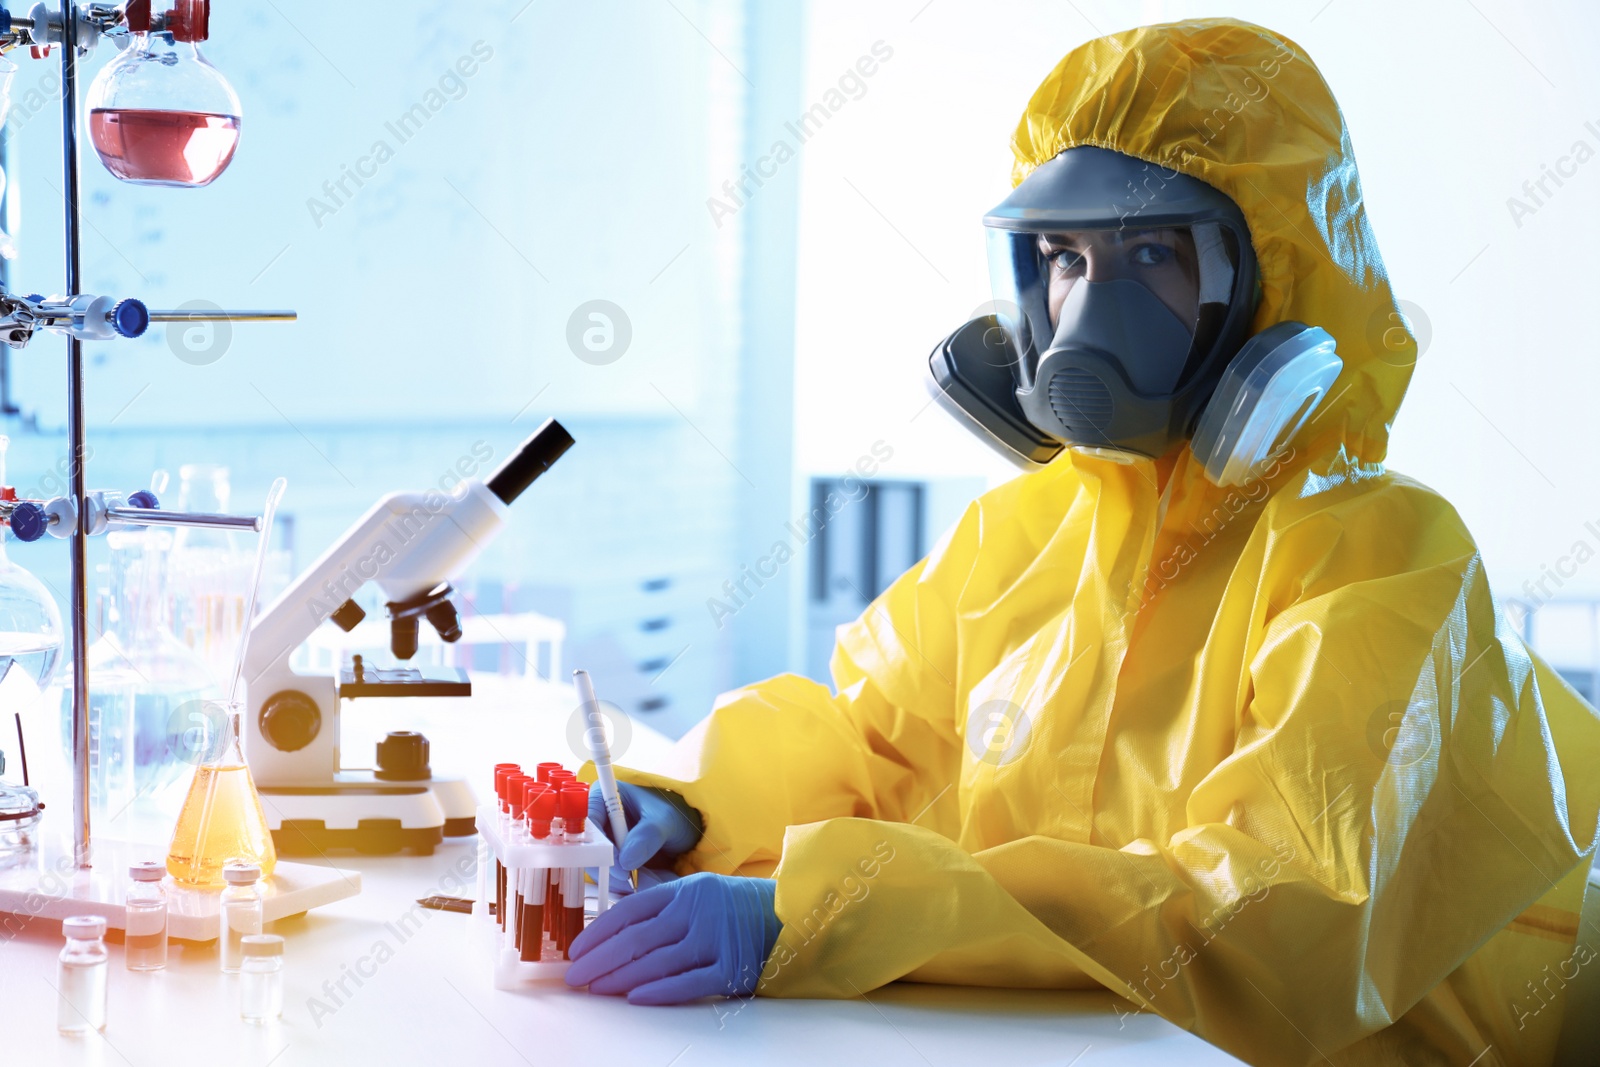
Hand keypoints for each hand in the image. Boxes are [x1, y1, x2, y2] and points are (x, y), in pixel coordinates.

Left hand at [565, 872, 779, 1003]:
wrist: (793, 918)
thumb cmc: (741, 909)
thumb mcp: (703, 894)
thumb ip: (666, 909)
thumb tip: (618, 936)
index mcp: (686, 890)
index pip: (631, 910)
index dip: (599, 931)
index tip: (577, 950)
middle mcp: (697, 911)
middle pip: (636, 937)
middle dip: (600, 959)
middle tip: (575, 976)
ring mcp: (714, 939)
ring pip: (656, 961)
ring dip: (620, 978)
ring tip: (596, 989)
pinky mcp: (731, 968)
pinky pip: (688, 982)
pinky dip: (659, 991)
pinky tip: (635, 998)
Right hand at [587, 781, 703, 894]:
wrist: (686, 829)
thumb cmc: (675, 813)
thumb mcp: (666, 819)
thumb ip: (648, 835)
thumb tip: (626, 861)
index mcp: (603, 797)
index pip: (588, 824)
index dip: (598, 847)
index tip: (618, 868)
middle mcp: (597, 819)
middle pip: (586, 849)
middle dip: (605, 869)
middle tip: (627, 884)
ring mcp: (602, 841)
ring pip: (595, 865)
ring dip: (612, 880)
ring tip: (635, 889)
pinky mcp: (609, 859)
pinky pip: (606, 875)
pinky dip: (618, 884)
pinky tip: (635, 889)